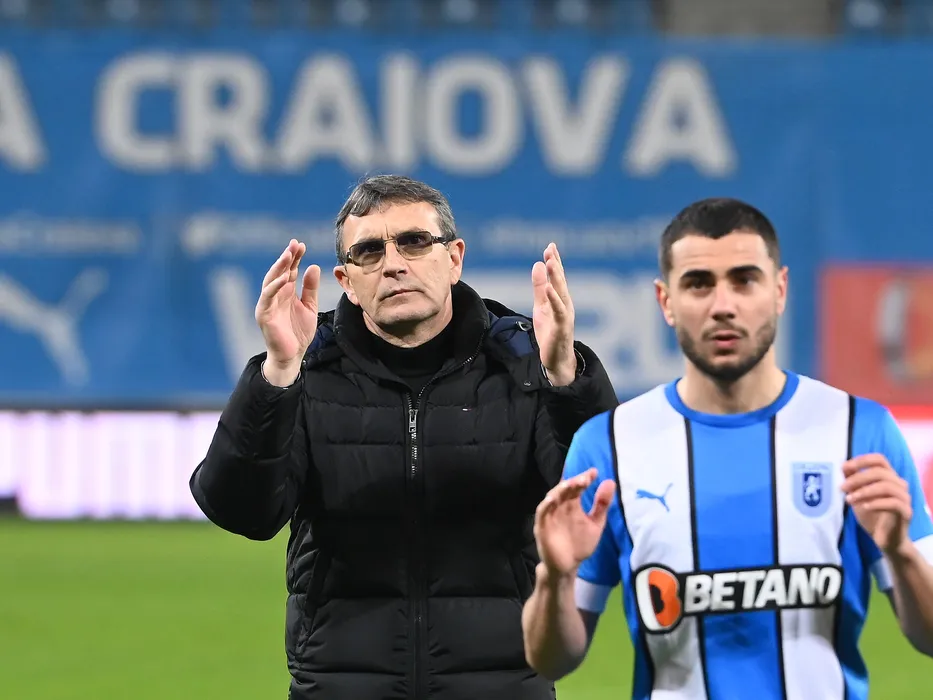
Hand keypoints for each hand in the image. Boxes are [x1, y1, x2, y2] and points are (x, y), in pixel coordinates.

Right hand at [255, 239, 320, 374]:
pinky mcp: (263, 314)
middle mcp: (275, 295)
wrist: (293, 355)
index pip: (290, 270)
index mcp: (286, 292)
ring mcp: (268, 303)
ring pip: (271, 281)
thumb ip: (311, 288)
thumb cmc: (299, 332)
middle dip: (286, 258)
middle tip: (294, 244)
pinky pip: (267, 297)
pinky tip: (284, 277)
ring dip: (279, 267)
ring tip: (288, 256)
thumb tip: (313, 266)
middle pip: (279, 272)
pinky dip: (274, 286)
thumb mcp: (310, 307)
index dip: (295, 258)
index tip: (301, 245)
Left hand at [532, 243, 575, 385]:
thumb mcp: (541, 306)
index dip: (555, 261)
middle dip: (556, 265)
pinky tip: (549, 289)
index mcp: (560, 298)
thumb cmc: (550, 332)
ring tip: (551, 262)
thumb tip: (537, 264)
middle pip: (560, 281)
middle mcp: (565, 304)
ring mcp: (565, 315)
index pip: (557, 277)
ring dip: (556, 277)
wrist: (557, 359)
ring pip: (561, 293)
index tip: (550, 246)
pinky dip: (554, 299)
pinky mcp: (561, 327)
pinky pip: (559, 311)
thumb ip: (539, 286)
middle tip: (550, 249)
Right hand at [534, 468, 615, 578]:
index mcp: (573, 504)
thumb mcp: (596, 523)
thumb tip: (610, 482)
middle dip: (574, 482)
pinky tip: (552, 499)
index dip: (585, 477)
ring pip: (552, 497)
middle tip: (585, 478)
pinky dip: (546, 505)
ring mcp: (550, 515)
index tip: (595, 472)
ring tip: (571, 484)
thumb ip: (602, 505)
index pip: (578, 486)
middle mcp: (561, 506)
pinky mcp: (542, 525)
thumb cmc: (581, 544)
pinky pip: (542, 513)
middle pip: (565, 489)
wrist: (568, 566)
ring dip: (560, 490)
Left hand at [841, 454, 911, 554]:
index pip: (879, 459)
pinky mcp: (906, 512)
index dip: (862, 460)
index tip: (845, 467)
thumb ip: (852, 481)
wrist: (885, 539)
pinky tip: (864, 507)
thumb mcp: (857, 496)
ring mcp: (905, 498)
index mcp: (888, 477)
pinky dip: (876, 503)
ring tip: (849, 500)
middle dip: (858, 478)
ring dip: (864, 491)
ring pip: (887, 486)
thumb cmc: (871, 514)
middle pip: (880, 472)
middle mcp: (899, 484)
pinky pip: (894, 503)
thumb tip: (844, 466)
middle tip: (842, 488)